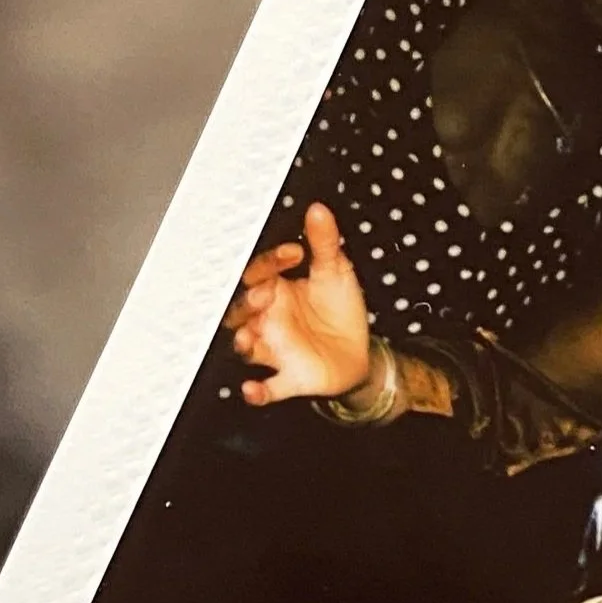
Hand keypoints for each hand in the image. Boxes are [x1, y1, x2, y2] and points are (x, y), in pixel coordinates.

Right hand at [223, 202, 373, 403]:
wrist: (360, 354)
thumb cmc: (339, 311)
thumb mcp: (336, 272)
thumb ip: (325, 243)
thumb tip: (319, 209)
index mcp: (276, 289)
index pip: (261, 271)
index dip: (271, 262)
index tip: (293, 253)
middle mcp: (269, 318)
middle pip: (241, 308)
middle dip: (247, 301)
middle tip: (263, 293)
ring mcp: (275, 348)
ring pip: (246, 345)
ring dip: (243, 340)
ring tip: (248, 337)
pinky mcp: (288, 377)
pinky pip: (267, 389)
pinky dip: (257, 392)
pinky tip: (252, 390)